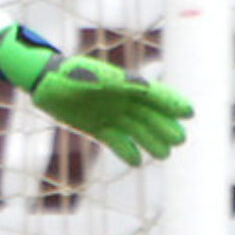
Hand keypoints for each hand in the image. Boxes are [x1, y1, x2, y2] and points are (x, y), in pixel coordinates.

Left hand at [30, 54, 191, 166]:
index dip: (172, 103)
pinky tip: (136, 161)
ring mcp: (111, 115)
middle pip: (150, 116)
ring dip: (150, 142)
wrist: (46, 82)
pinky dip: (125, 151)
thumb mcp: (92, 76)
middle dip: (165, 127)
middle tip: (179, 140)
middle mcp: (122, 100)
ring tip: (164, 155)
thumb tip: (142, 88)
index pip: (154, 95)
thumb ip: (116, 82)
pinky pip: (116, 141)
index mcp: (125, 84)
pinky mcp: (97, 128)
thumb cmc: (69, 73)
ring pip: (136, 130)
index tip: (189, 113)